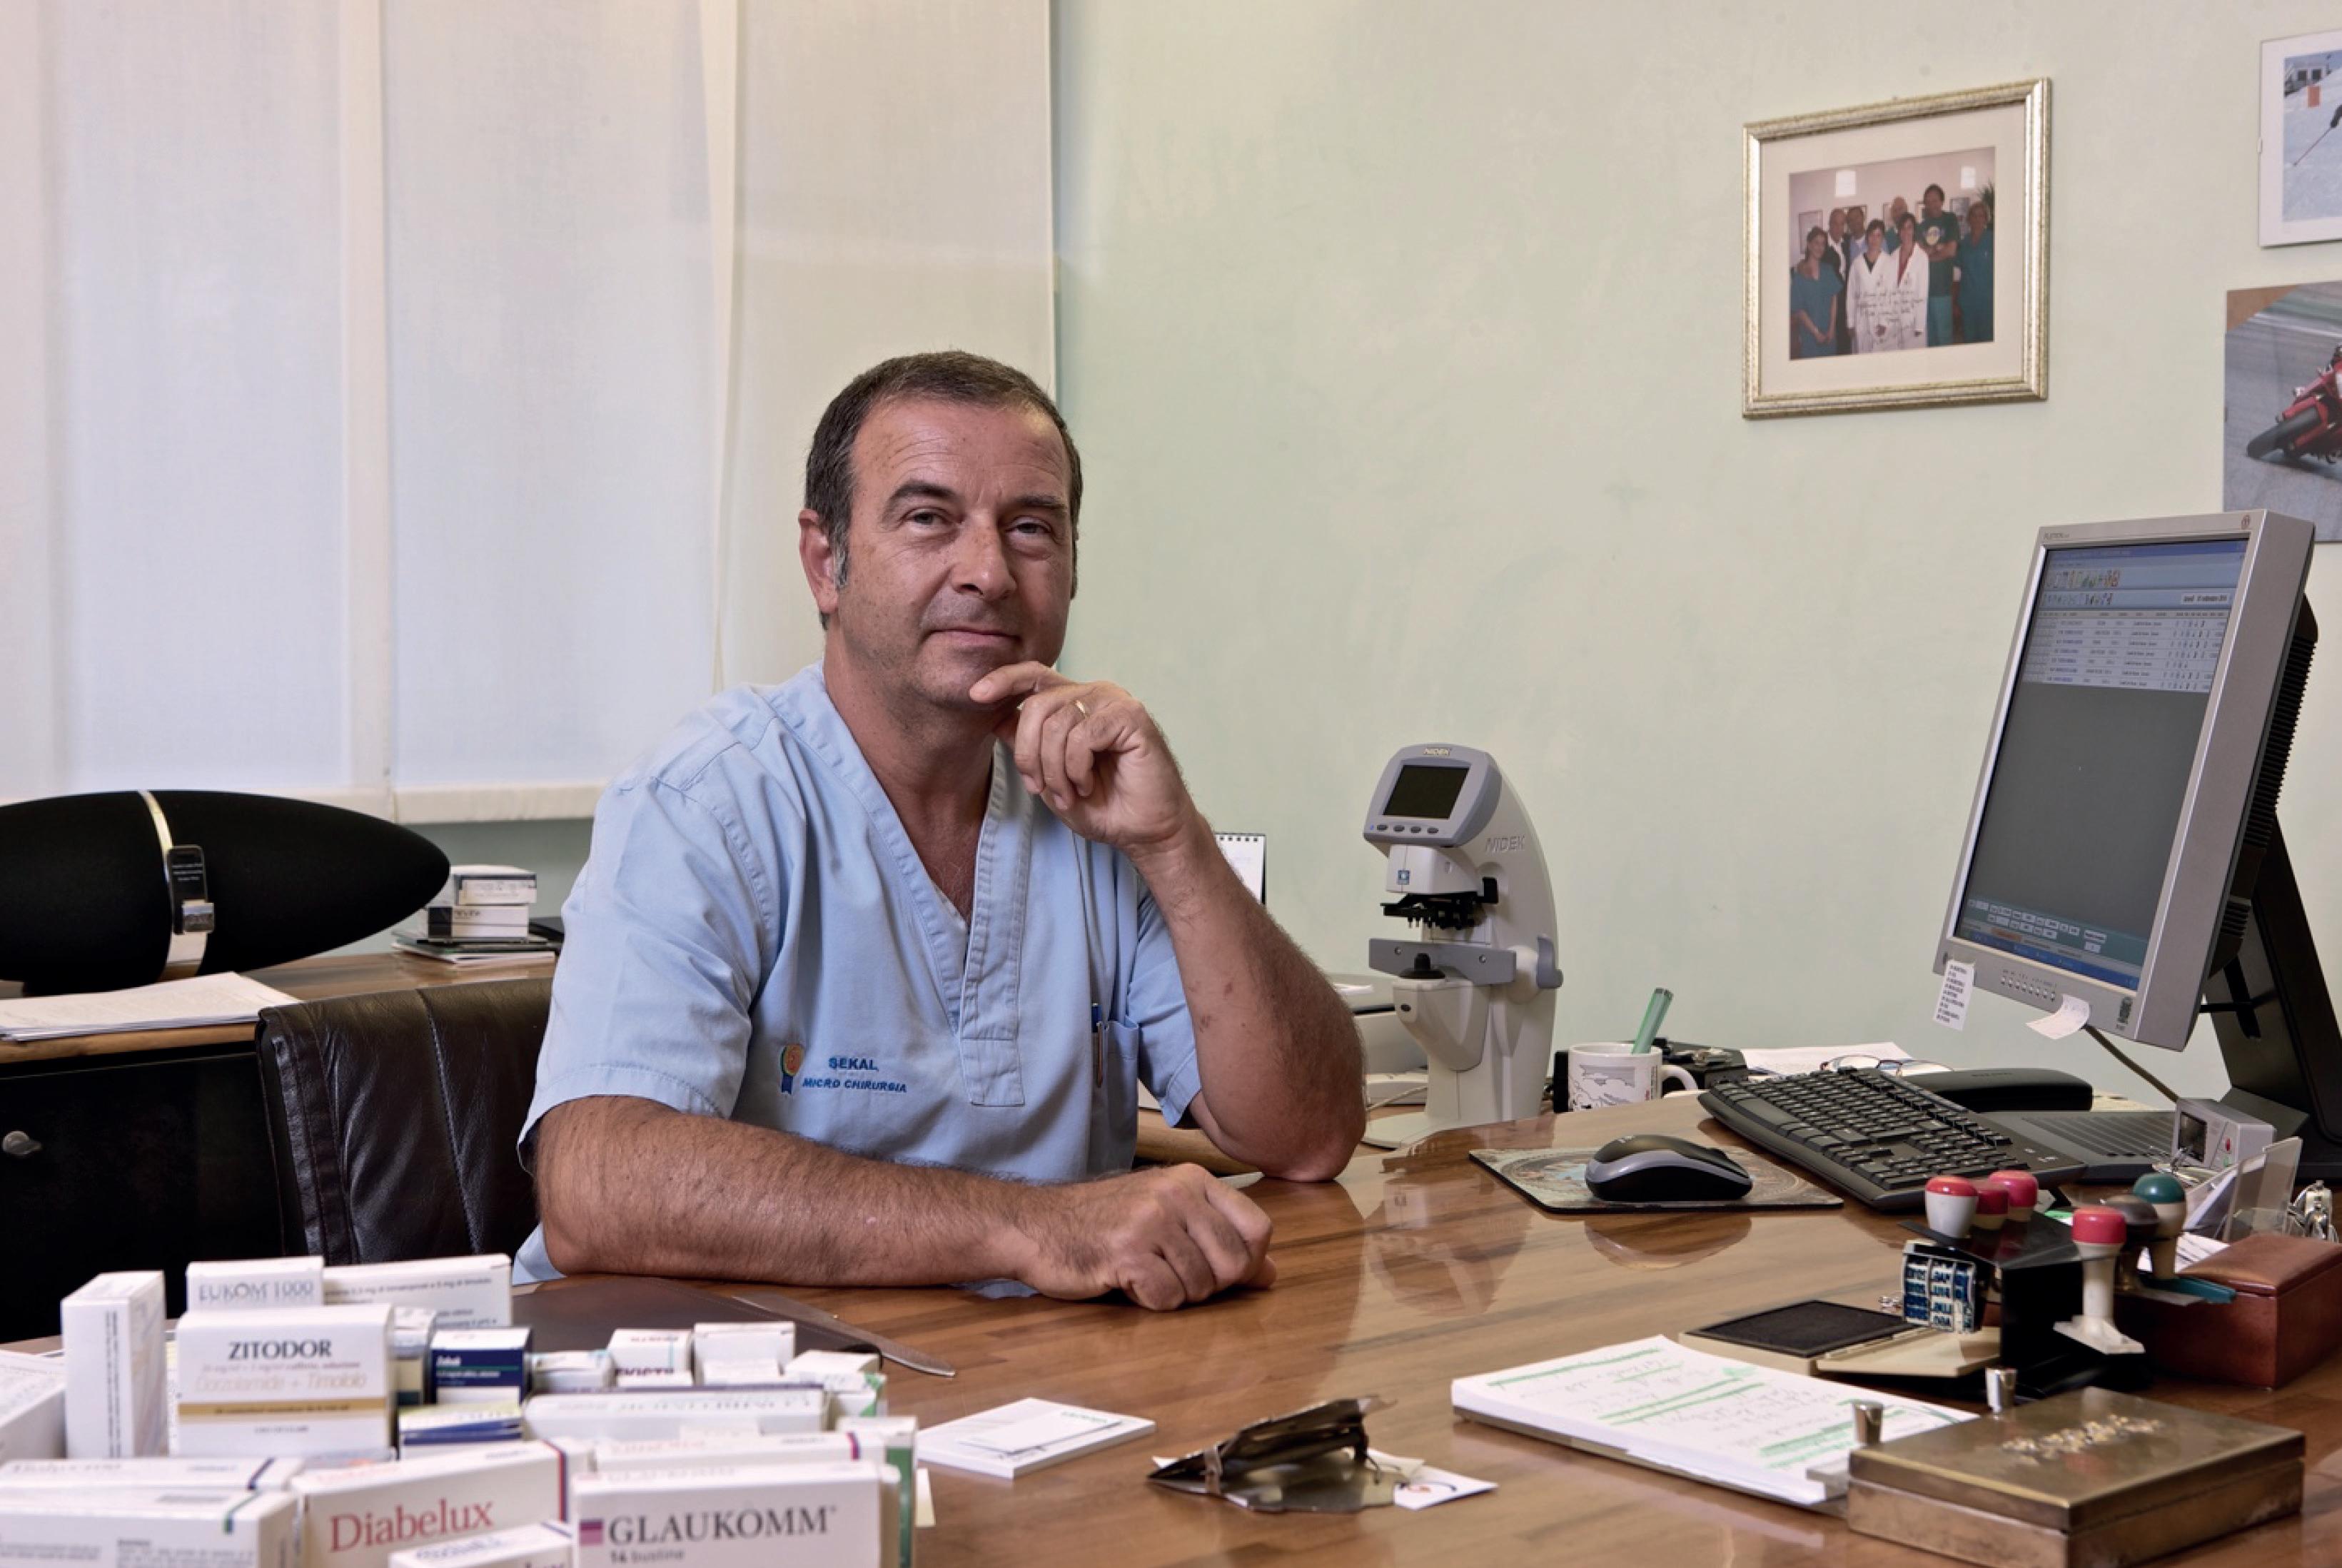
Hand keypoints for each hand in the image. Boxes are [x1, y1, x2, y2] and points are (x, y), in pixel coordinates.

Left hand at [967, 663, 1194, 854]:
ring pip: (1057, 724)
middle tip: (1040, 789)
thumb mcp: (1050, 777)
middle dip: (1028, 755)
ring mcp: (1115, 702)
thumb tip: (995, 718)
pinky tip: (1087, 785)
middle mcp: (1094, 694)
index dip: (1003, 680)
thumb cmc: (1104, 806)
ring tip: (1069, 794)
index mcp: (1075, 702)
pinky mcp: (1132, 717)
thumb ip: (1027, 746)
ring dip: (1054, 770)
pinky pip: (1083, 736)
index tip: (974, 695)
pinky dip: (1077, 768)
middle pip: (1037, 705)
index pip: (1034, 676)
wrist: (1146, 831)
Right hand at [1008, 1165, 1276, 1310]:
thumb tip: (1270, 1274)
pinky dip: (1151, 1301)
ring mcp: (1151, 1220)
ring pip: (1202, 1286)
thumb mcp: (1167, 1216)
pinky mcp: (1127, 1252)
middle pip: (1235, 1263)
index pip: (1258, 1228)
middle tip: (1174, 1275)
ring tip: (1145, 1273)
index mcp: (1193, 1179)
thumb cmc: (1105, 1224)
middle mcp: (1176, 1193)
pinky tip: (1127, 1282)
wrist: (1038, 1225)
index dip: (1248, 1262)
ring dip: (1175, 1292)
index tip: (1222, 1271)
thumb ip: (1219, 1238)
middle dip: (1211, 1284)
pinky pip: (1168, 1298)